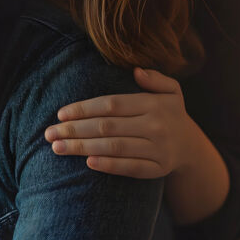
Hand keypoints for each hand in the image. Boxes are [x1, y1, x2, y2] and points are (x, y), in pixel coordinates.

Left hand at [43, 67, 198, 177]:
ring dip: (82, 148)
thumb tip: (136, 70)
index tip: (60, 114)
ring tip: (58, 148)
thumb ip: (156, 79)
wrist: (191, 147)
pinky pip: (130, 168)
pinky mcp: (157, 169)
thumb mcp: (171, 91)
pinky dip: (108, 165)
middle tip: (48, 134)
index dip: (83, 109)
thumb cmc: (170, 114)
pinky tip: (87, 162)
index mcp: (153, 104)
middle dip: (74, 130)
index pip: (111, 105)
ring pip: (113, 147)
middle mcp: (155, 125)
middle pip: (106, 127)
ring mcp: (157, 149)